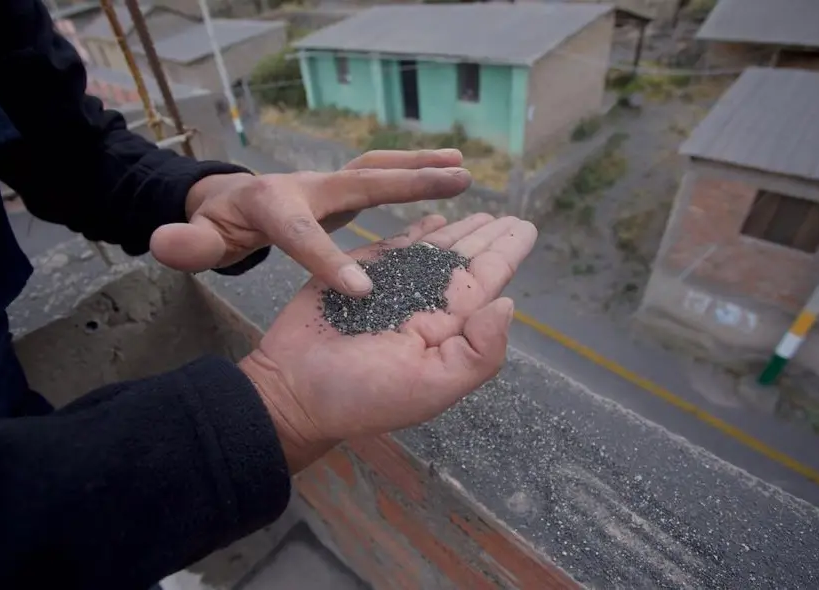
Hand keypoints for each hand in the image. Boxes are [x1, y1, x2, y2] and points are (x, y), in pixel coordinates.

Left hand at [149, 149, 469, 295]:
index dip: (329, 259)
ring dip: (421, 168)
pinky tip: (448, 181)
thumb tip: (167, 242)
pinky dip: (415, 175)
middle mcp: (309, 187)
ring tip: (463, 170)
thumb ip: (187, 245)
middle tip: (454, 179)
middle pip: (363, 180)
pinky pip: (383, 180)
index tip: (362, 289)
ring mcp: (329, 184)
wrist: (227, 201)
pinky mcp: (343, 190)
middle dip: (409, 182)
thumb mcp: (199, 239)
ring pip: (379, 170)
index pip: (302, 235)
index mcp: (273, 207)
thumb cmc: (218, 226)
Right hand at [238, 213, 537, 471]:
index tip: (527, 228)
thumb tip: (508, 304)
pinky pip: (393, 244)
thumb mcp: (432, 386)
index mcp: (448, 326)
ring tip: (479, 212)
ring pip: (433, 248)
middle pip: (464, 259)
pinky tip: (432, 218)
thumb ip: (479, 351)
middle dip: (487, 236)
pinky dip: (414, 230)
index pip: (486, 282)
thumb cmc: (361, 395)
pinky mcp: (357, 271)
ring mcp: (392, 285)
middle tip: (508, 214)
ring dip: (457, 230)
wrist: (292, 389)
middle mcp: (425, 302)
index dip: (507, 252)